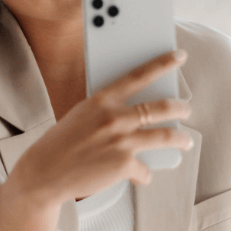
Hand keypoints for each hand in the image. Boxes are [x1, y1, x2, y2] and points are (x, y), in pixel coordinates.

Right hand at [12, 52, 193, 204]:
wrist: (44, 173)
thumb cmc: (64, 142)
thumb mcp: (83, 115)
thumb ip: (109, 110)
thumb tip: (141, 114)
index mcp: (101, 100)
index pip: (138, 75)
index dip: (162, 64)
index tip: (179, 56)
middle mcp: (114, 117)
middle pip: (160, 107)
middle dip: (179, 108)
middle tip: (186, 109)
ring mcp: (121, 141)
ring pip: (164, 136)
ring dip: (179, 140)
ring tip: (185, 142)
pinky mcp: (123, 165)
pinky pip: (145, 170)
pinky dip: (144, 174)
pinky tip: (141, 175)